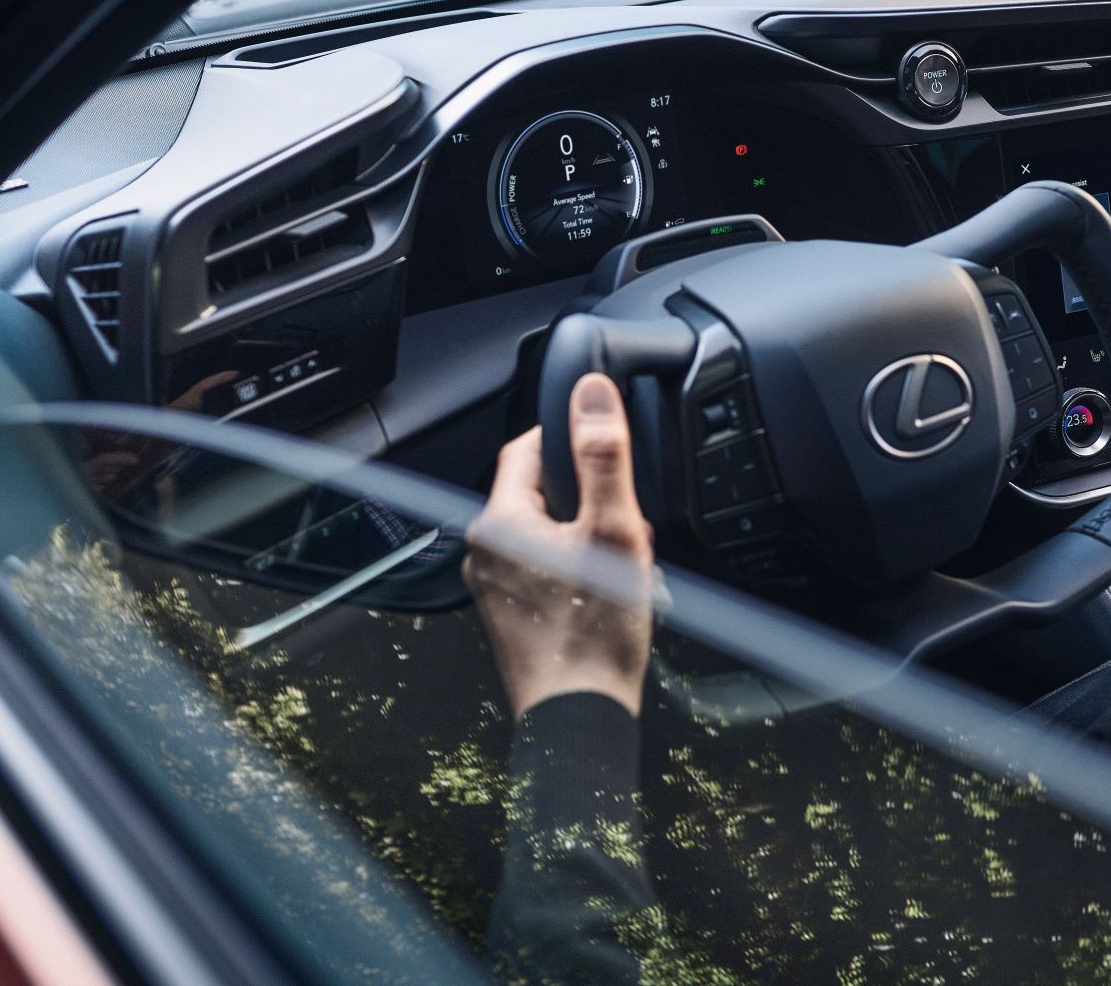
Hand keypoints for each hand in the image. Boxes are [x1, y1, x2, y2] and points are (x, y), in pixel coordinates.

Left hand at [464, 374, 654, 717]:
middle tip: (626, 522)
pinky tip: (609, 592)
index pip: (527, 446)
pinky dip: (579, 568)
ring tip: (622, 563)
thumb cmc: (594, 634)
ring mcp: (494, 586)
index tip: (609, 449)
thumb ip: (602, 456)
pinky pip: (546, 568)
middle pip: (542, 492)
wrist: (580, 716)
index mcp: (499, 521)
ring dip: (588, 536)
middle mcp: (484, 551)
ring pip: (548, 532)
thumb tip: (592, 394)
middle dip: (590, 497)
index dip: (571, 435)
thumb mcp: (613, 530)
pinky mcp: (511, 614)